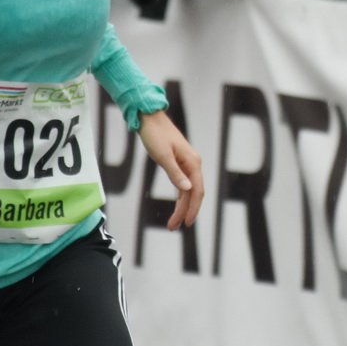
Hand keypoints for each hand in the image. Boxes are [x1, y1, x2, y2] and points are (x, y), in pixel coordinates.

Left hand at [137, 110, 203, 230]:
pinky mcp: (179, 163)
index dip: (193, 209)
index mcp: (192, 163)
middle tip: (174, 227)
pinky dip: (180, 197)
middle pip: (193, 193)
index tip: (186, 223)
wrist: (149, 118)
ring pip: (188, 190)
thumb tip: (188, 190)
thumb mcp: (162, 156)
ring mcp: (187, 163)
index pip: (197, 191)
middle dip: (185, 211)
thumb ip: (175, 174)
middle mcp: (193, 164)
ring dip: (182, 206)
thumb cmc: (155, 135)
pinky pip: (183, 184)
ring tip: (173, 223)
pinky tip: (176, 206)